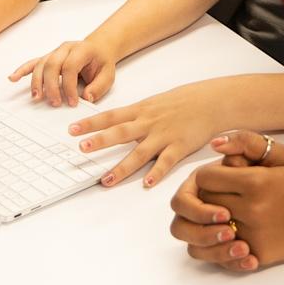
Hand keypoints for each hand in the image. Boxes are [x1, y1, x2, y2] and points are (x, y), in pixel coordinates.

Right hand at [11, 37, 117, 107]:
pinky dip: (22, 70)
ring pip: (41, 64)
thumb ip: (99, 86)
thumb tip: (86, 97)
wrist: (98, 49)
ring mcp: (55, 52)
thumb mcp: (109, 74)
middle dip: (51, 86)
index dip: (69, 86)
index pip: (70, 66)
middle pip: (52, 65)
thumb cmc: (101, 62)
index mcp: (82, 49)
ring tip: (37, 97)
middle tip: (55, 103)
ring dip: (37, 82)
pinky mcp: (48, 58)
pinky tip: (12, 78)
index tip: (72, 102)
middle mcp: (65, 48)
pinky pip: (33, 63)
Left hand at [66, 83, 237, 188]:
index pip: (110, 116)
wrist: (212, 101)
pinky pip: (166, 162)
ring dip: (121, 167)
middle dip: (99, 141)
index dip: (90, 123)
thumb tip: (115, 122)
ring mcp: (164, 135)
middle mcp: (149, 123)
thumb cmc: (184, 101)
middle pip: (120, 132)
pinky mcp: (180, 147)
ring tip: (106, 179)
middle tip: (80, 149)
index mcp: (141, 110)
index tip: (72, 129)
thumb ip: (136, 114)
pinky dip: (156, 173)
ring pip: (139, 153)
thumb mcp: (155, 103)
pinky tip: (146, 183)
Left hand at [171, 149, 283, 271]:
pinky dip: (222, 244)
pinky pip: (223, 251)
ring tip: (224, 216)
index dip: (208, 177)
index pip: (205, 179)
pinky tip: (235, 234)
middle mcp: (252, 210)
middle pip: (203, 203)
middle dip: (207, 198)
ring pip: (208, 230)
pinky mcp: (258, 254)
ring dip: (210, 223)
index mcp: (254, 182)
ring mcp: (254, 235)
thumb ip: (245, 142)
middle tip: (222, 196)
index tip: (220, 178)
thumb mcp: (280, 154)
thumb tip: (214, 144)